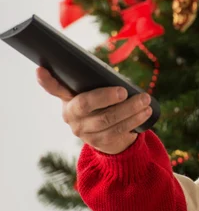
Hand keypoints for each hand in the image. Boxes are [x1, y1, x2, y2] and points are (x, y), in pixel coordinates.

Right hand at [36, 67, 152, 154]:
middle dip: (107, 96)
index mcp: (68, 99)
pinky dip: (135, 119)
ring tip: (145, 100)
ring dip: (130, 108)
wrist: (110, 135)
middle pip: (87, 104)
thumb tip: (112, 76)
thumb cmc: (104, 105)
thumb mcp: (98, 93)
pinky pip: (119, 130)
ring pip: (108, 119)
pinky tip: (146, 112)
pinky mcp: (100, 141)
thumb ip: (98, 84)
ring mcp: (85, 131)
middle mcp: (72, 116)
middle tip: (124, 91)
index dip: (46, 80)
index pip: (55, 88)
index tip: (40, 69)